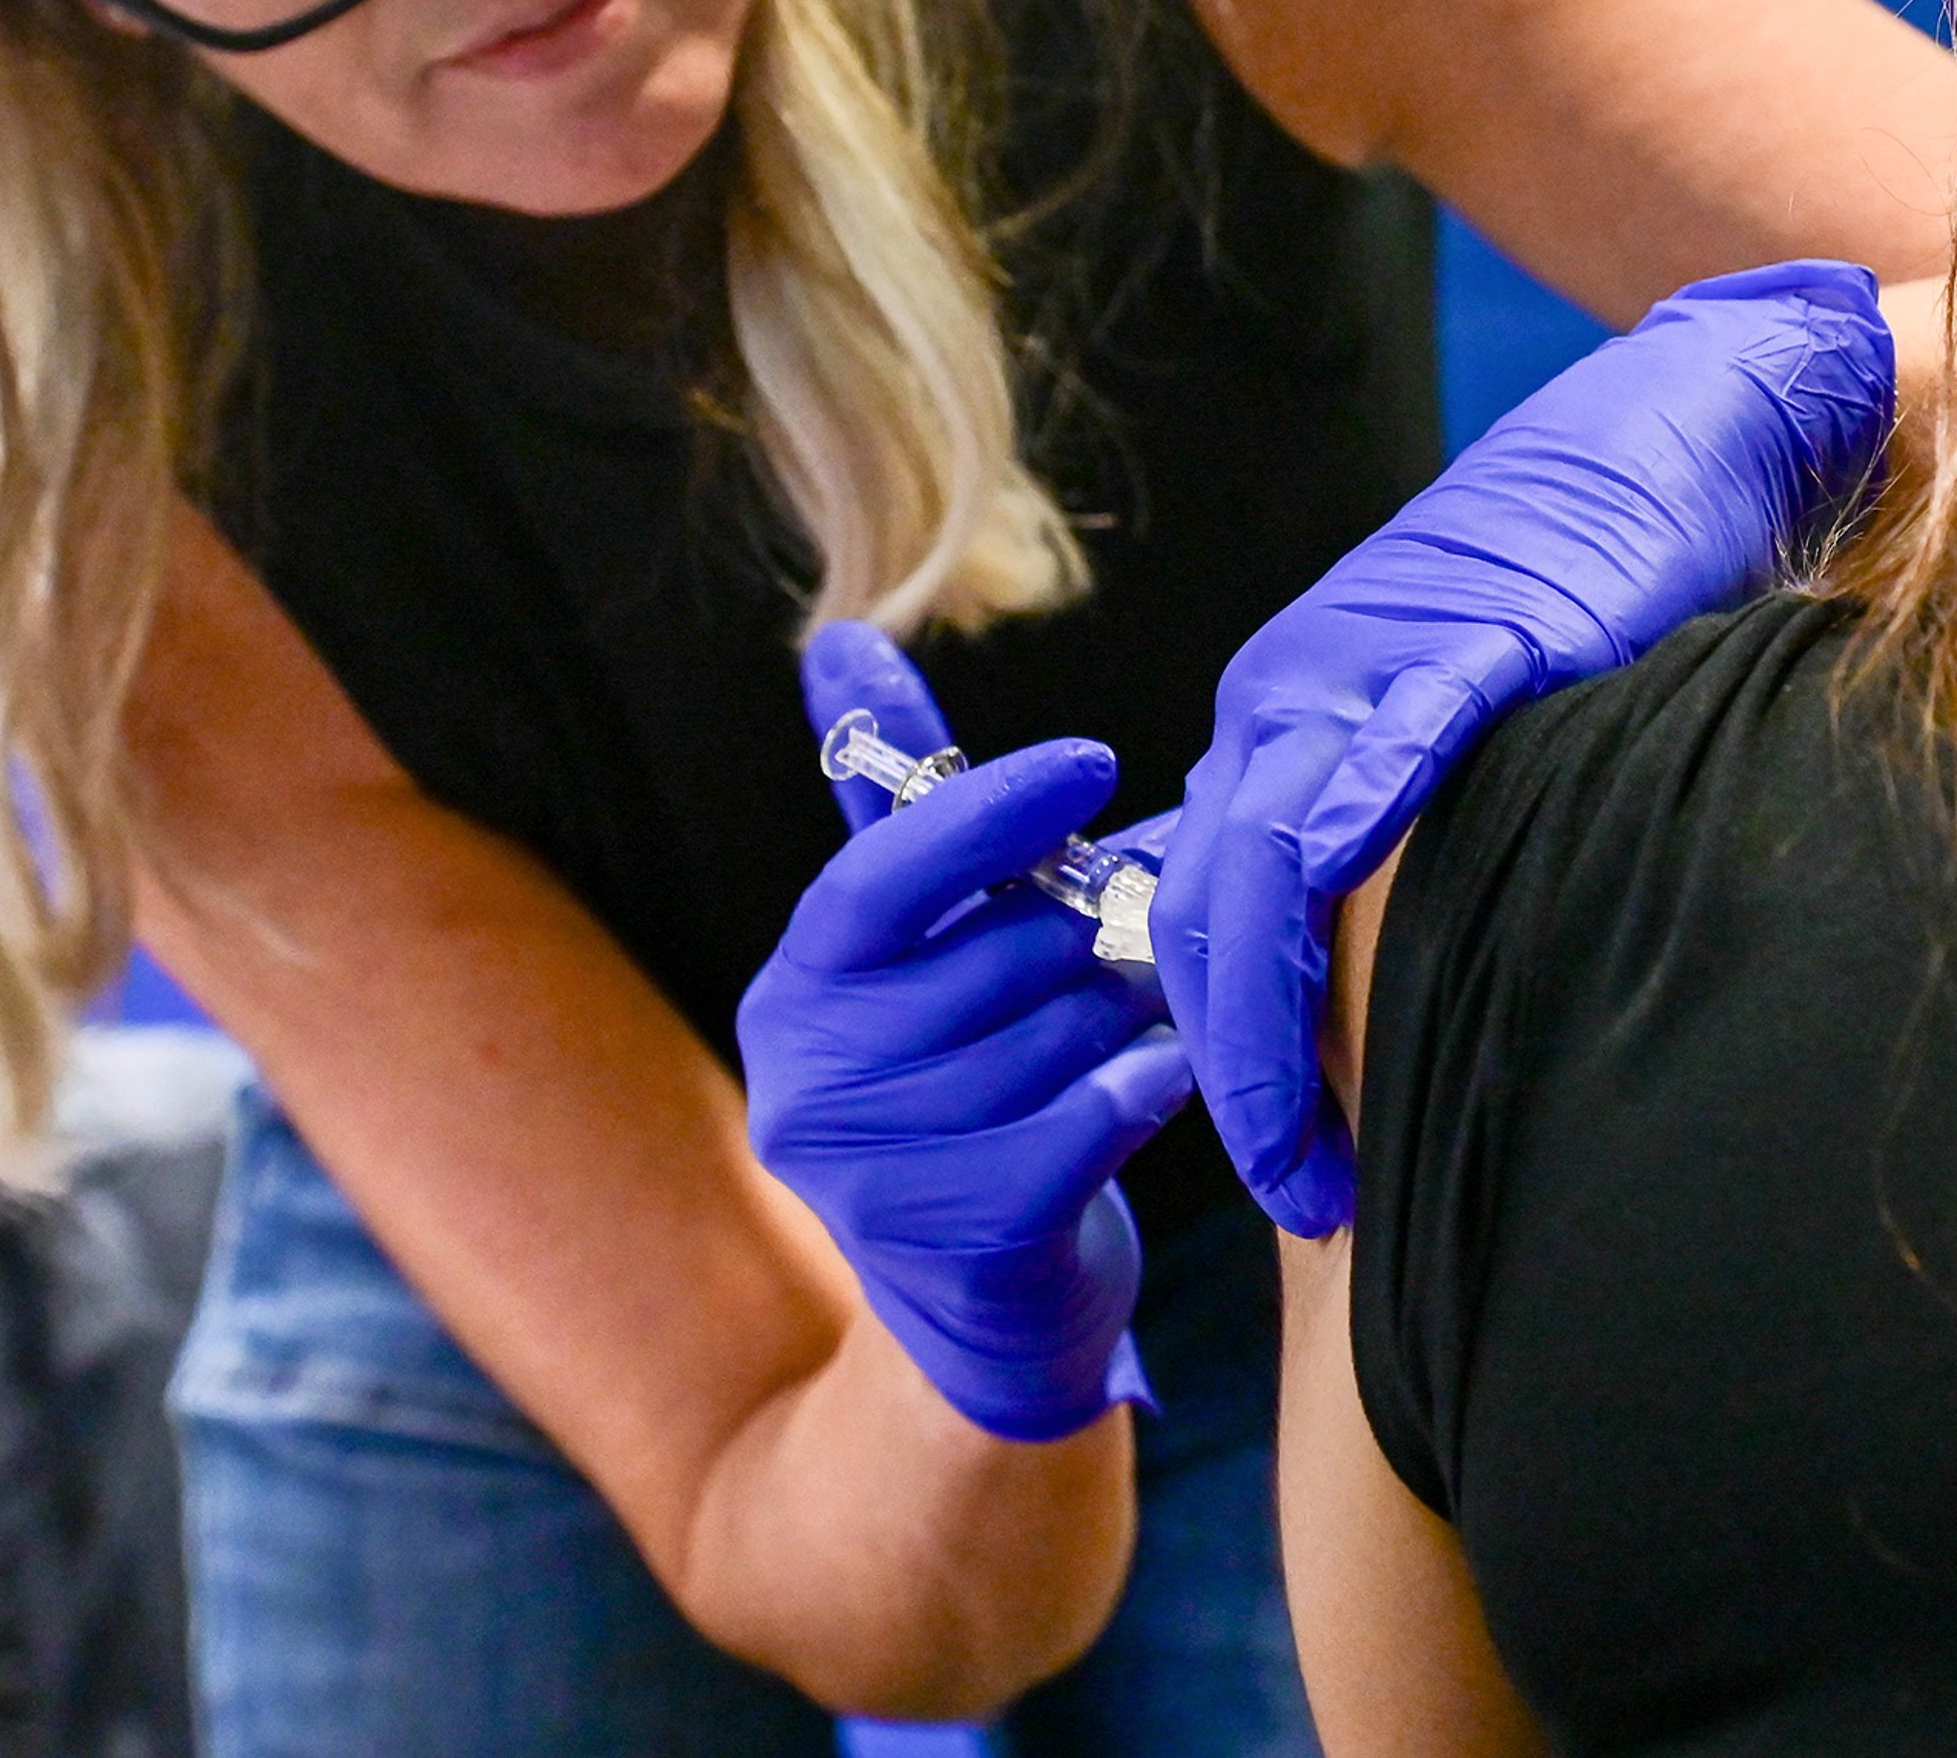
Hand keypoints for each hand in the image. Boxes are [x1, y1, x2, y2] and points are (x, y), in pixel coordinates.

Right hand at [740, 624, 1190, 1442]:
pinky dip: (1145, 1087)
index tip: (1096, 766)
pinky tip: (1159, 1079)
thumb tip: (839, 638)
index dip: (993, 813)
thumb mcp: (927, 954)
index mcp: (797, 989)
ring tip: (1147, 1010)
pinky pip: (1090, 1119)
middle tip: (1147, 936)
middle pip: (1000, 954)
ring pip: (1055, 1034)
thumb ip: (899, 809)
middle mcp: (806, 1080)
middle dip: (1097, 935)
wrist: (986, 1320)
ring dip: (1130, 1012)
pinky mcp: (957, 1242)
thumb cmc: (980, 1091)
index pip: (885, 875)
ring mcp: (869, 1174)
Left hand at [1142, 261, 1894, 1234]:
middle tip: (1295, 1200)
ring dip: (1267, 1022)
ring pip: (1260, 858)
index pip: (1199, 911)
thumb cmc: (1590, 599)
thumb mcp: (1471, 731)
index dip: (1217, 1052)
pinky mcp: (1472, 638)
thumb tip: (1422, 994)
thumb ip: (1422, 842)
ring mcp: (1370, 665)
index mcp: (1284, 727)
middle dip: (1231, 1076)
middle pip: (1204, 910)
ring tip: (1314, 1155)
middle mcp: (1291, 698)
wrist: (1674, 437)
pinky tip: (1340, 898)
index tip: (1275, 1167)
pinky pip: (1387, 743)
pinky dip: (1352, 821)